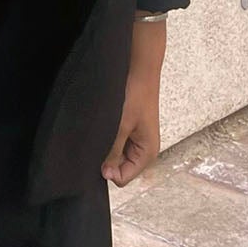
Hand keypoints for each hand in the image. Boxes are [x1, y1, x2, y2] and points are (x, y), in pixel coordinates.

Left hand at [102, 17, 165, 187]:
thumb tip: (105, 173)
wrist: (140, 68)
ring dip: (107, 145)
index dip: (108, 169)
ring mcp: (136, 140)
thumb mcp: (121, 125)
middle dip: (107, 156)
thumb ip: (113, 151)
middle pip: (119, 168)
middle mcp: (143, 150)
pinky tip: (106, 123)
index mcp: (147, 154)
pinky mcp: (129, 130)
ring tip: (105, 126)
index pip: (122, 178)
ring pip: (115, 155)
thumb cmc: (135, 95)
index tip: (100, 152)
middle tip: (102, 135)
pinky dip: (108, 136)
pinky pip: (115, 142)